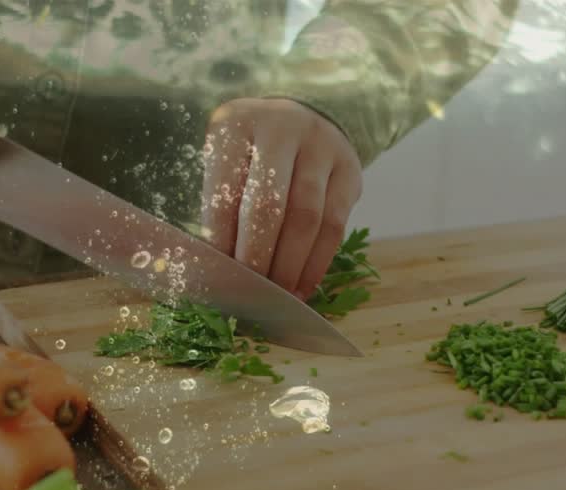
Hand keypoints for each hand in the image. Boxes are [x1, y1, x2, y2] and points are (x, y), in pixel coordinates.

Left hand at [201, 98, 362, 299]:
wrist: (302, 116)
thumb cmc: (249, 150)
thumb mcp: (224, 158)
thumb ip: (219, 203)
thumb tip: (216, 268)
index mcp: (236, 125)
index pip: (225, 193)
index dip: (221, 241)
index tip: (217, 277)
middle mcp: (281, 129)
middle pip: (267, 206)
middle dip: (257, 258)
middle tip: (248, 294)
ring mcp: (321, 147)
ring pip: (306, 218)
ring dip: (290, 266)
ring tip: (277, 297)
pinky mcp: (349, 170)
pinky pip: (335, 225)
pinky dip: (317, 262)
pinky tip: (303, 285)